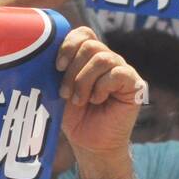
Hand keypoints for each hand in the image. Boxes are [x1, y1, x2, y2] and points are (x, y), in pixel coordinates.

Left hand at [55, 26, 143, 158]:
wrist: (89, 144)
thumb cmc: (74, 118)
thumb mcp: (59, 89)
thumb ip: (58, 68)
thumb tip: (44, 50)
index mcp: (90, 57)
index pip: (84, 33)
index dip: (69, 45)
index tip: (57, 67)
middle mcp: (108, 59)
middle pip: (91, 45)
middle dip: (73, 70)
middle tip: (65, 93)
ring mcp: (122, 70)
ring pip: (102, 58)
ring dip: (84, 81)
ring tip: (79, 100)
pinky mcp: (134, 84)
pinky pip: (117, 73)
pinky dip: (101, 87)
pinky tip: (97, 100)